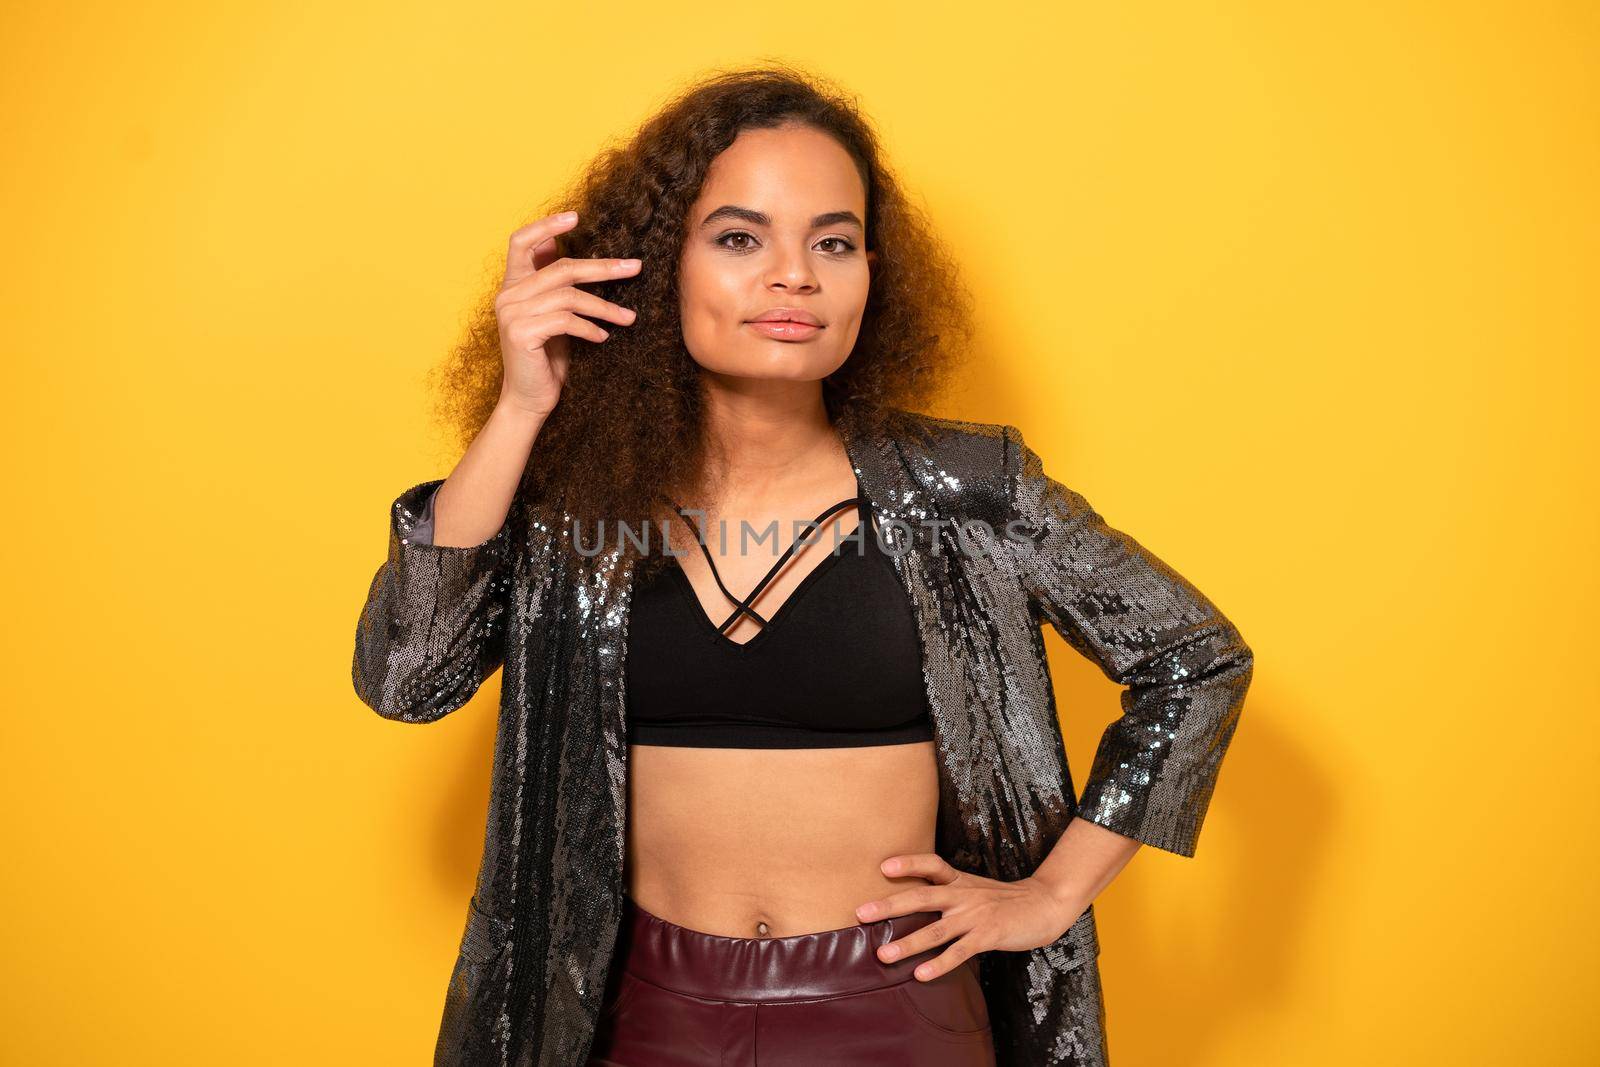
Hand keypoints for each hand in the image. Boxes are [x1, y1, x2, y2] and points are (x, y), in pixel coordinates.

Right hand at [493, 210, 640, 417]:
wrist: (529, 400)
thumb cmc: (546, 358)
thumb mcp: (555, 316)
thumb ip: (557, 286)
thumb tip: (564, 249)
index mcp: (513, 285)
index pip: (520, 242)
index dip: (546, 225)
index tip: (575, 217)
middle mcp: (507, 295)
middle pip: (561, 268)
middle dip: (603, 268)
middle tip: (635, 267)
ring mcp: (511, 313)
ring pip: (569, 296)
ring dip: (605, 307)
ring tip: (628, 318)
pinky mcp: (521, 333)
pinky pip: (566, 321)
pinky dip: (590, 328)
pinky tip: (603, 338)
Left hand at [854, 853, 1085, 981]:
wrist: (1045, 904)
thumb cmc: (1006, 900)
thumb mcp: (976, 889)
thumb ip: (951, 893)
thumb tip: (917, 903)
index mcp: (960, 881)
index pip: (932, 864)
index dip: (908, 863)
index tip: (883, 867)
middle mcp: (964, 895)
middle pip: (921, 896)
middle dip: (889, 906)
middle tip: (861, 914)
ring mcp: (975, 916)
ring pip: (935, 930)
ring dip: (907, 943)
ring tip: (883, 954)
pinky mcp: (988, 935)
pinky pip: (959, 952)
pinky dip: (939, 964)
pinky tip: (921, 975)